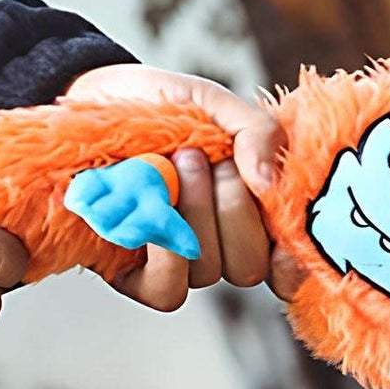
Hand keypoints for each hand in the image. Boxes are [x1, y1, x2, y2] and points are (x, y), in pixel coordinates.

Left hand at [64, 65, 306, 309]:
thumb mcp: (220, 105)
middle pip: (248, 266)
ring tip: (176, 163)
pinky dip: (168, 256)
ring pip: (209, 270)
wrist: (96, 97)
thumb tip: (268, 184)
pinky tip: (152, 212)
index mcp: (253, 217)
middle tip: (211, 160)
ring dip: (196, 212)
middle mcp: (219, 247)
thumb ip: (260, 133)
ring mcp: (178, 263)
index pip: (287, 269)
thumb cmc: (162, 106)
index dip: (293, 263)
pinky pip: (168, 290)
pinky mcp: (134, 275)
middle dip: (235, 209)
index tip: (285, 227)